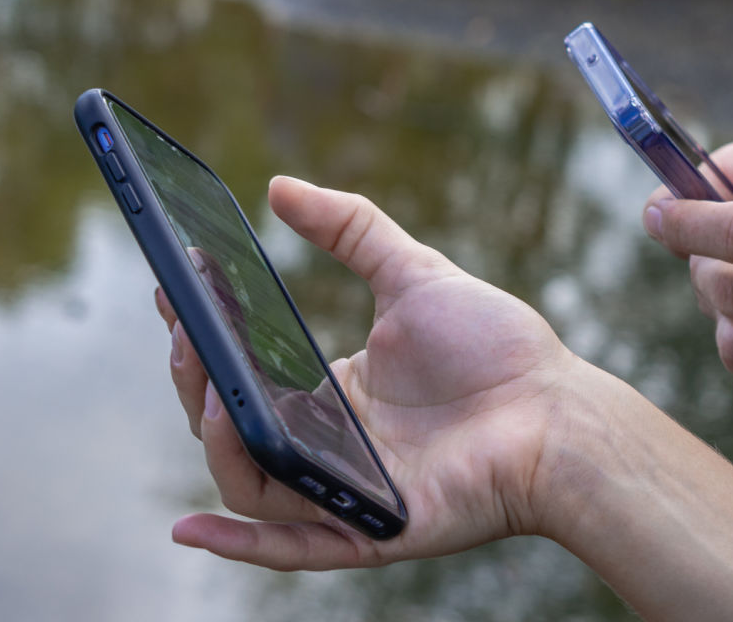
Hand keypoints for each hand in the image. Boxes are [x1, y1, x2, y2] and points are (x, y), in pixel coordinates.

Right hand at [156, 175, 580, 569]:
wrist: (557, 409)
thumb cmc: (497, 347)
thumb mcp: (413, 274)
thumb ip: (350, 229)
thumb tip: (278, 186)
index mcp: (335, 393)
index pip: (247, 374)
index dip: (205, 338)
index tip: (174, 292)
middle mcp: (331, 446)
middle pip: (238, 426)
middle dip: (197, 380)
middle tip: (183, 330)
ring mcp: (348, 491)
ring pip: (253, 484)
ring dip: (216, 442)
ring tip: (210, 386)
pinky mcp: (373, 530)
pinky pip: (292, 547)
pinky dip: (238, 544)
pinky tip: (189, 528)